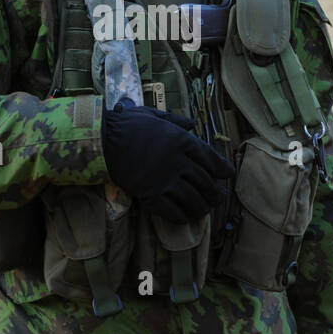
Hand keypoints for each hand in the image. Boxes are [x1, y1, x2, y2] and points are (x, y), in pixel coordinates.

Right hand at [100, 98, 233, 222]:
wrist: (104, 140)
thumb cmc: (128, 124)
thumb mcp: (155, 115)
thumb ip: (176, 120)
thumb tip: (192, 123)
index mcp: (182, 141)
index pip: (210, 158)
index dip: (222, 168)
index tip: (228, 174)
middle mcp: (179, 161)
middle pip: (205, 182)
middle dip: (214, 192)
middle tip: (218, 198)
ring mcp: (165, 180)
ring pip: (192, 199)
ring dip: (201, 207)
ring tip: (204, 210)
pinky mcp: (151, 194)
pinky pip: (172, 210)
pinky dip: (181, 216)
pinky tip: (185, 218)